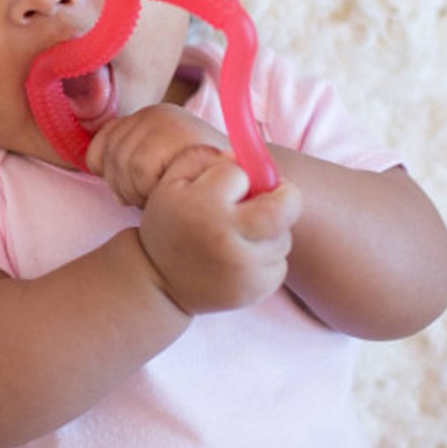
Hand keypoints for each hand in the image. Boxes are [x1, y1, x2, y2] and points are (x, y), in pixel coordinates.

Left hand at [86, 104, 230, 207]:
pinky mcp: (177, 132)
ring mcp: (165, 120)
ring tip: (161, 195)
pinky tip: (170, 192)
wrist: (251, 187)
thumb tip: (101, 178)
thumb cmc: (201, 187)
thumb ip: (128, 167)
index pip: (99, 145)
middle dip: (122, 187)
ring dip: (137, 191)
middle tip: (148, 198)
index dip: (107, 173)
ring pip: (122, 164)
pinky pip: (140, 168)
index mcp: (144, 119)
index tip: (130, 190)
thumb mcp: (160, 172)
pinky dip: (149, 189)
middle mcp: (153, 113)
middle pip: (108, 156)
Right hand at [87, 106, 301, 313]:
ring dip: (270, 231)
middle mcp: (225, 238)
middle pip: (283, 210)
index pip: (241, 175)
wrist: (159, 283)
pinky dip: (267, 259)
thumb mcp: (170, 183)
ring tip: (242, 234)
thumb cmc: (169, 224)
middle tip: (281, 195)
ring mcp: (243, 268)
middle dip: (287, 197)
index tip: (228, 186)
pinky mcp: (255, 290)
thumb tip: (239, 157)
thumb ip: (203, 158)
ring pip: (282, 238)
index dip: (236, 176)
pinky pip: (279, 265)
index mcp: (202, 206)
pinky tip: (242, 259)